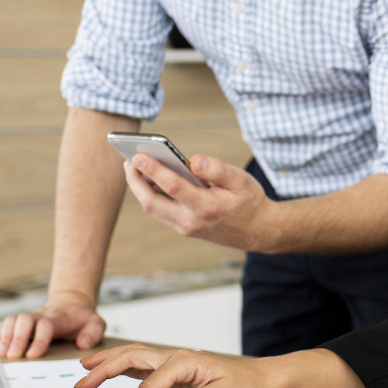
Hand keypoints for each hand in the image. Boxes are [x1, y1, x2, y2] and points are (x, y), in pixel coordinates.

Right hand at [0, 291, 104, 358]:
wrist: (72, 305)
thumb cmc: (82, 318)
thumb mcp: (96, 323)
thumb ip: (94, 332)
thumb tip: (83, 343)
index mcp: (58, 318)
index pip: (46, 325)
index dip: (39, 339)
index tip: (33, 355)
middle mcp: (40, 316)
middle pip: (24, 321)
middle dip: (16, 338)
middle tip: (13, 356)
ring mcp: (29, 319)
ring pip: (12, 321)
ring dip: (4, 337)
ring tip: (1, 354)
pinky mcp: (20, 324)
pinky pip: (4, 326)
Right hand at [75, 344, 276, 387]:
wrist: (261, 379)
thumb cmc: (244, 386)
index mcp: (184, 361)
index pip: (149, 386)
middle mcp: (176, 357)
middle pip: (132, 358)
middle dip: (104, 370)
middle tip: (80, 385)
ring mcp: (174, 362)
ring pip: (134, 357)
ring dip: (108, 363)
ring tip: (84, 371)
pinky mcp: (175, 371)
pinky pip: (143, 366)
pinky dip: (122, 367)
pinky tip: (111, 372)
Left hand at [124, 154, 279, 251]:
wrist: (259, 231)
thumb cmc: (250, 201)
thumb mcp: (241, 180)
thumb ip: (217, 169)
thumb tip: (192, 160)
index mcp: (206, 207)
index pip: (172, 186)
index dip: (153, 170)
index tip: (138, 156)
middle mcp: (191, 221)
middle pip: (152, 202)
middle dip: (135, 182)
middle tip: (127, 161)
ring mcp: (186, 228)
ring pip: (153, 209)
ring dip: (139, 189)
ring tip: (133, 168)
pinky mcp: (184, 229)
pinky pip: (161, 212)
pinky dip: (150, 196)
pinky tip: (148, 181)